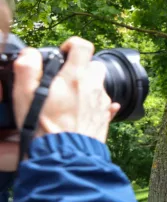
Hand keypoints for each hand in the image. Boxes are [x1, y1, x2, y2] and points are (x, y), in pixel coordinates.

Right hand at [0, 37, 119, 171]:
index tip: (62, 53)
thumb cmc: (43, 126)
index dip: (71, 45)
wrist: (64, 156)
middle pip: (94, 65)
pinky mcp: (105, 119)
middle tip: (63, 79)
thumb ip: (26, 68)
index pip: (83, 46)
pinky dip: (95, 104)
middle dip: (80, 68)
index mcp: (76, 76)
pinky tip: (82, 111)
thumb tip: (30, 53)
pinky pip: (105, 105)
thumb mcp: (25, 94)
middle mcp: (94, 87)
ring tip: (68, 99)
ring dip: (86, 87)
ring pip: (99, 85)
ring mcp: (102, 103)